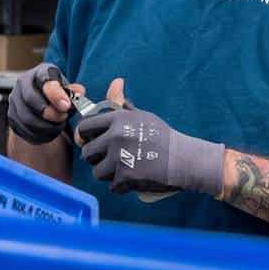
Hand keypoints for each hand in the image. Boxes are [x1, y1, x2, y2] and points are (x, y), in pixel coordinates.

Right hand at [7, 63, 84, 144]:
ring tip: (59, 126)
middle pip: (30, 99)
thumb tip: (79, 92)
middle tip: (63, 118)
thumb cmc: (57, 95)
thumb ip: (74, 92)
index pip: (45, 81)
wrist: (41, 105)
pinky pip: (24, 130)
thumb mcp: (67, 90)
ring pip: (27, 118)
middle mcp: (23, 83)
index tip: (66, 106)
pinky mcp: (12, 117)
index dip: (56, 95)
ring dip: (46, 126)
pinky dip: (40, 135)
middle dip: (50, 113)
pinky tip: (50, 133)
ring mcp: (14, 100)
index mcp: (39, 73)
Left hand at [76, 79, 224, 196]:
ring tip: (126, 169)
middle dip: (97, 159)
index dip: (87, 137)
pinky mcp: (126, 176)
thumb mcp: (142, 116)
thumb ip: (122, 104)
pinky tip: (135, 180)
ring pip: (97, 172)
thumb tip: (116, 82)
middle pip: (87, 153)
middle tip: (113, 160)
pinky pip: (112, 187)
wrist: (184, 159)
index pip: (83, 128)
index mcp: (117, 119)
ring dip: (109, 175)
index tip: (96, 143)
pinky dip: (122, 187)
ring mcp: (120, 157)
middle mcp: (115, 136)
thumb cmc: (163, 137)